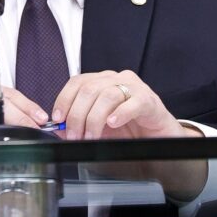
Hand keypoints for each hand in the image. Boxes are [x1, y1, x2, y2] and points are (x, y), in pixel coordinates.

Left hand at [53, 70, 201, 139]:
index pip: (78, 82)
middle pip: (90, 89)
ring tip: (91, 136)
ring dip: (94, 119)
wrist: (159, 135)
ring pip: (108, 95)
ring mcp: (134, 87)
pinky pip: (133, 103)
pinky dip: (120, 114)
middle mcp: (116, 79)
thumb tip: (59, 128)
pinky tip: (113, 124)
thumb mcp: (99, 126)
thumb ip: (80, 123)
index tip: (58, 118)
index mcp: (102, 81)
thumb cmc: (130, 128)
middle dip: (77, 115)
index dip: (64, 99)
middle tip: (74, 136)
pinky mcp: (149, 100)